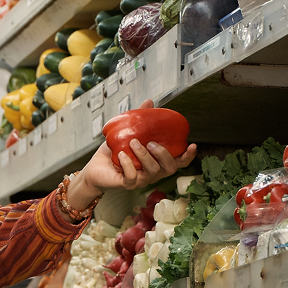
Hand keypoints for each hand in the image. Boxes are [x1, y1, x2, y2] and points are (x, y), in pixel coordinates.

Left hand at [69, 100, 197, 208]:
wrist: (96, 167)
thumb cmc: (115, 153)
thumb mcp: (128, 134)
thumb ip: (141, 120)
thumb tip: (150, 102)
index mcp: (157, 162)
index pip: (178, 162)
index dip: (188, 156)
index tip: (192, 145)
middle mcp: (152, 173)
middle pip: (169, 169)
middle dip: (163, 154)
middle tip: (151, 143)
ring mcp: (141, 180)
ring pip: (152, 172)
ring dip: (144, 155)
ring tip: (133, 143)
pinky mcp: (126, 184)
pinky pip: (132, 177)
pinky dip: (128, 165)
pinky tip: (122, 155)